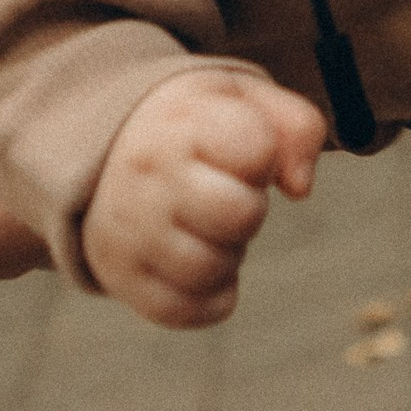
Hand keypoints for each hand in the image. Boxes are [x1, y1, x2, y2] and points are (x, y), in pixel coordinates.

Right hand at [80, 67, 324, 328]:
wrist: (110, 153)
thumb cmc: (196, 127)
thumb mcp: (246, 100)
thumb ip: (298, 127)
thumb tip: (300, 189)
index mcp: (180, 122)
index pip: (256, 149)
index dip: (263, 154)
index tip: (237, 147)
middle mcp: (145, 175)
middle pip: (241, 215)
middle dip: (250, 207)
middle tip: (226, 191)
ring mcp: (127, 229)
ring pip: (213, 269)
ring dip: (228, 253)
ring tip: (206, 225)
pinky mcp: (121, 277)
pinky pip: (188, 310)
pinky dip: (209, 296)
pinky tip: (199, 259)